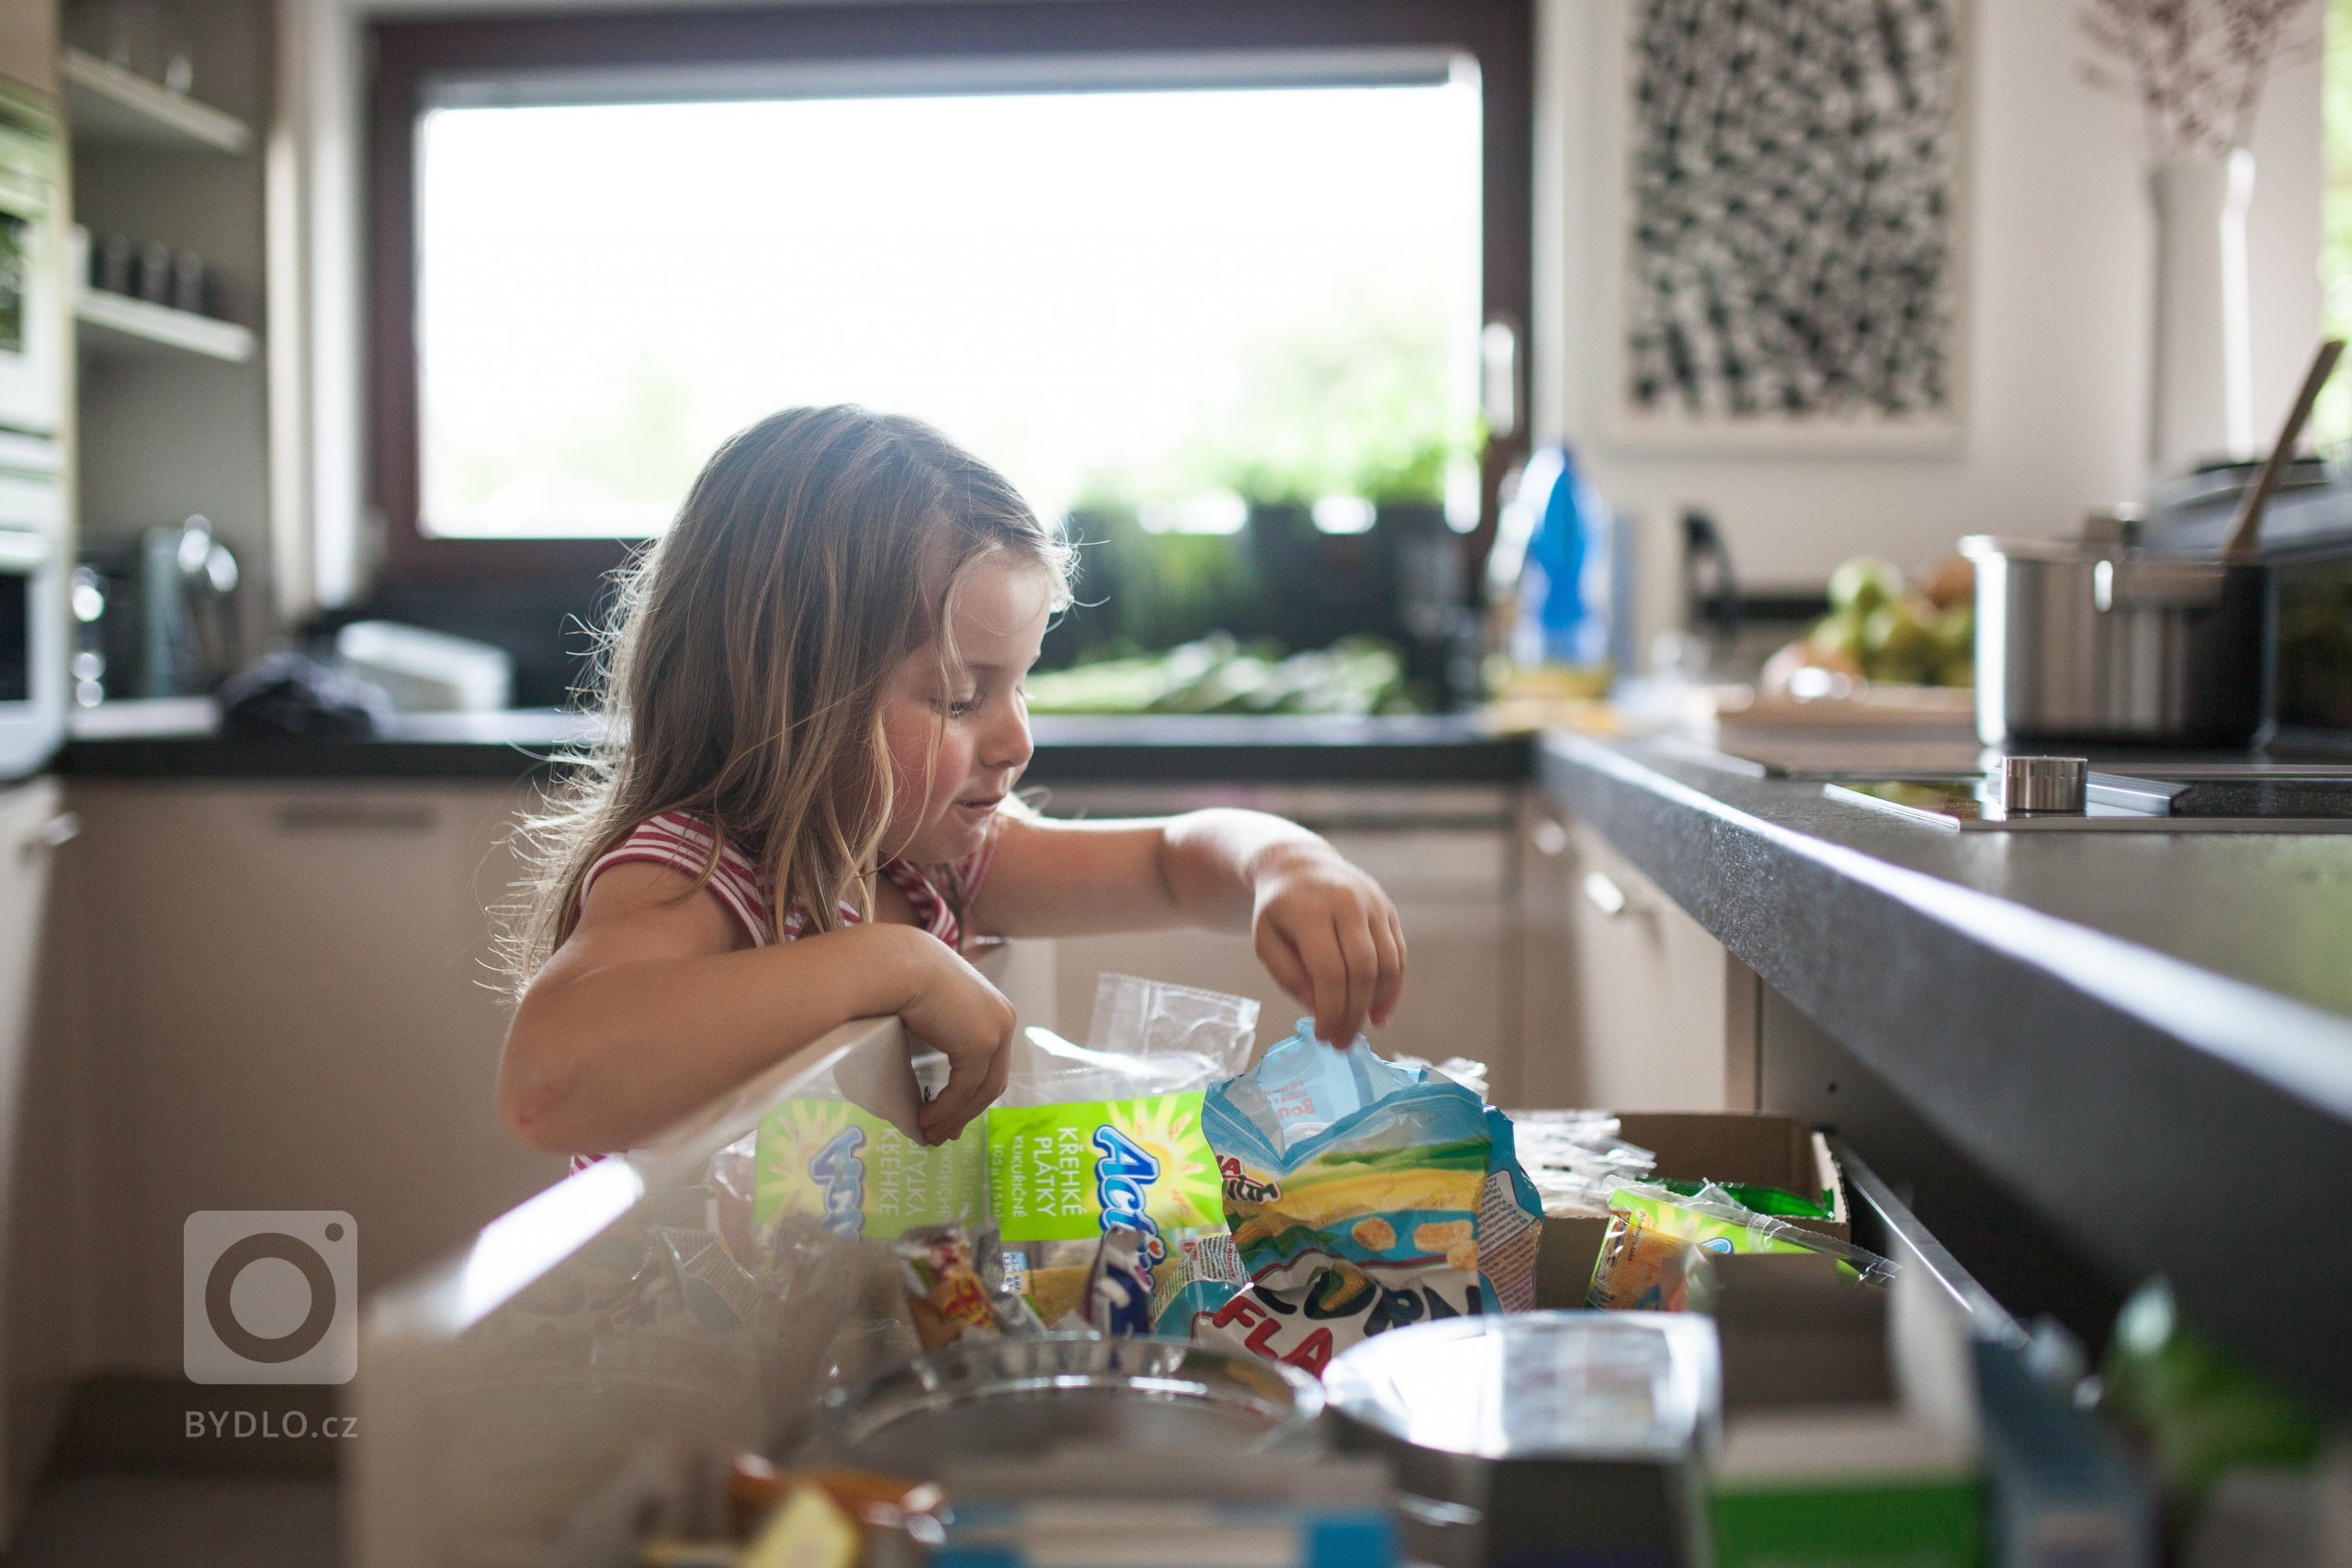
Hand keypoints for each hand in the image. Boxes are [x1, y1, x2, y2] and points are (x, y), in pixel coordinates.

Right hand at [883, 927, 1016, 1142]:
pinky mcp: (981, 1044)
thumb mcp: (931, 1009)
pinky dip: (946, 1110)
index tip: (952, 1118)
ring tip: (929, 1134)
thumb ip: (940, 1034)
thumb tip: (932, 1069)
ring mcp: (996, 1032)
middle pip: (991, 1081)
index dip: (973, 1095)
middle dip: (966, 1113)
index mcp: (994, 1009)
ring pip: (980, 1091)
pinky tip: (925, 1120)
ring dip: (954, 1117)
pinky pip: (964, 1090)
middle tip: (942, 1134)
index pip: (991, 1063)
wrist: (897, 964)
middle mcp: (1003, 1019)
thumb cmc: (902, 978)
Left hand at [1250, 844, 1405, 1046]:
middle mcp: (1348, 903)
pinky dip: (1392, 988)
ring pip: (1388, 963)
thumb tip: (1320, 1008)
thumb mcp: (1266, 941)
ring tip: (1360, 1028)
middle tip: (1343, 1043)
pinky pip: (1398, 954)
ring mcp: (1374, 904)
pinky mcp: (1388, 910)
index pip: (1330, 972)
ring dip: (1377, 1004)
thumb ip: (1289, 975)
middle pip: (1363, 970)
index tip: (1324, 1037)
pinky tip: (1378, 1012)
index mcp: (1311, 911)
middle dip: (1354, 1013)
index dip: (1331, 1010)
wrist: (1299, 865)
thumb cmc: (1279, 911)